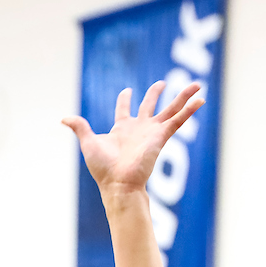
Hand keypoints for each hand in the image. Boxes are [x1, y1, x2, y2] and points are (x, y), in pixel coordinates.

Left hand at [62, 80, 204, 194]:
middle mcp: (139, 129)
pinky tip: (200, 99)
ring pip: (171, 110)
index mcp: (122, 129)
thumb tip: (64, 119)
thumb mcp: (88, 142)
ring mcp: (152, 132)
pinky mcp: (161, 136)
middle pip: (150, 105)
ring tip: (197, 85)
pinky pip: (178, 120)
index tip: (128, 90)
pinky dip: (189, 110)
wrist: (118, 183)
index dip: (126, 99)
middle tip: (162, 82)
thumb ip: (80, 127)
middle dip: (155, 94)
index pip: (125, 109)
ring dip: (183, 97)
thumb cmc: (103, 168)